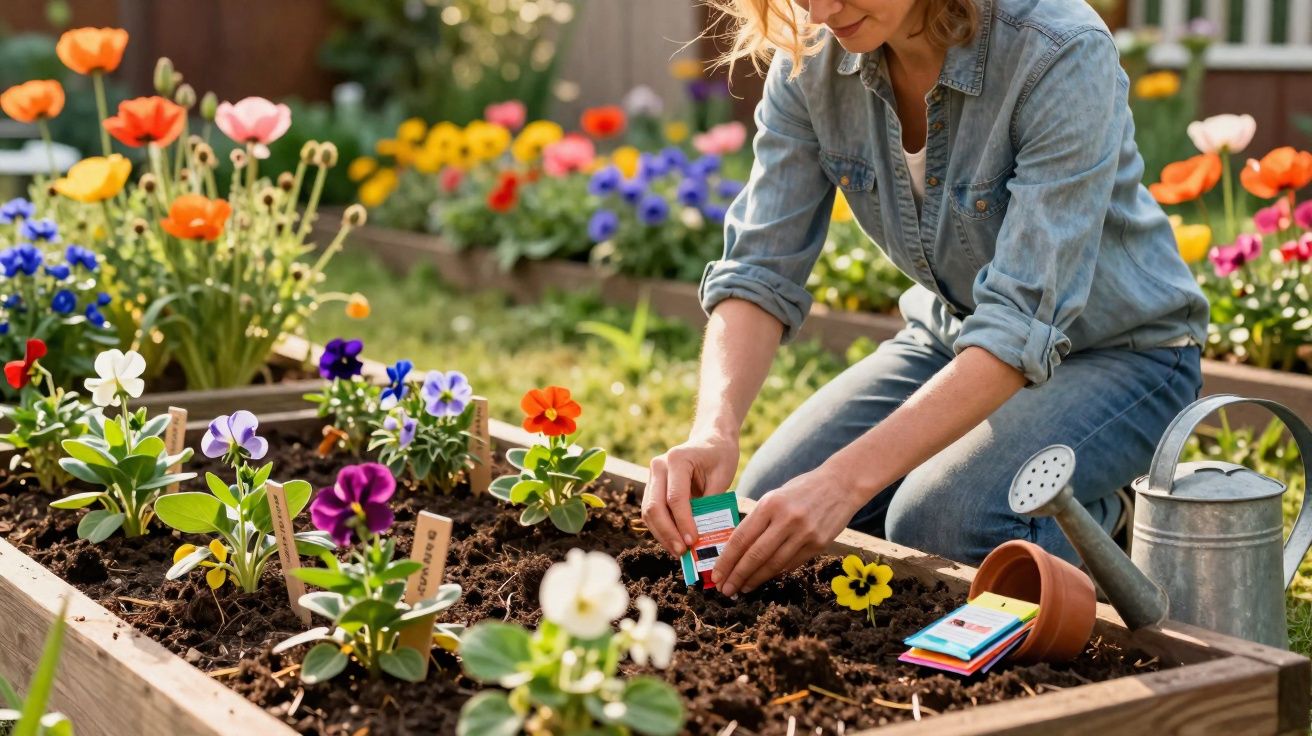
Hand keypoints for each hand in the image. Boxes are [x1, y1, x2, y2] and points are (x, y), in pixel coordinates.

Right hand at [643, 432, 739, 556]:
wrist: (711, 439)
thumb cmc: (720, 456)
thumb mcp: (723, 476)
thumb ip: (710, 503)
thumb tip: (702, 536)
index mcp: (677, 459)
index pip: (675, 498)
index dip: (683, 522)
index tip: (693, 541)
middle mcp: (658, 466)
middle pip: (655, 506)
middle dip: (668, 533)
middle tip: (683, 552)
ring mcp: (652, 475)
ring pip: (648, 512)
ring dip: (662, 534)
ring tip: (679, 552)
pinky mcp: (653, 486)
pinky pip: (652, 512)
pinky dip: (661, 529)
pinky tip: (674, 541)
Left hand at [712, 464, 867, 596]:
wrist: (842, 484)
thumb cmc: (802, 489)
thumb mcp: (775, 496)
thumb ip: (758, 520)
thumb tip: (735, 549)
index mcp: (770, 504)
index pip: (741, 538)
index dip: (726, 560)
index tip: (716, 575)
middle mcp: (786, 519)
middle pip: (755, 555)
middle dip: (737, 576)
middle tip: (725, 590)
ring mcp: (804, 533)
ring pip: (773, 564)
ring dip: (755, 579)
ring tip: (743, 588)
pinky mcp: (818, 544)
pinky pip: (791, 564)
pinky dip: (775, 573)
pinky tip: (765, 578)